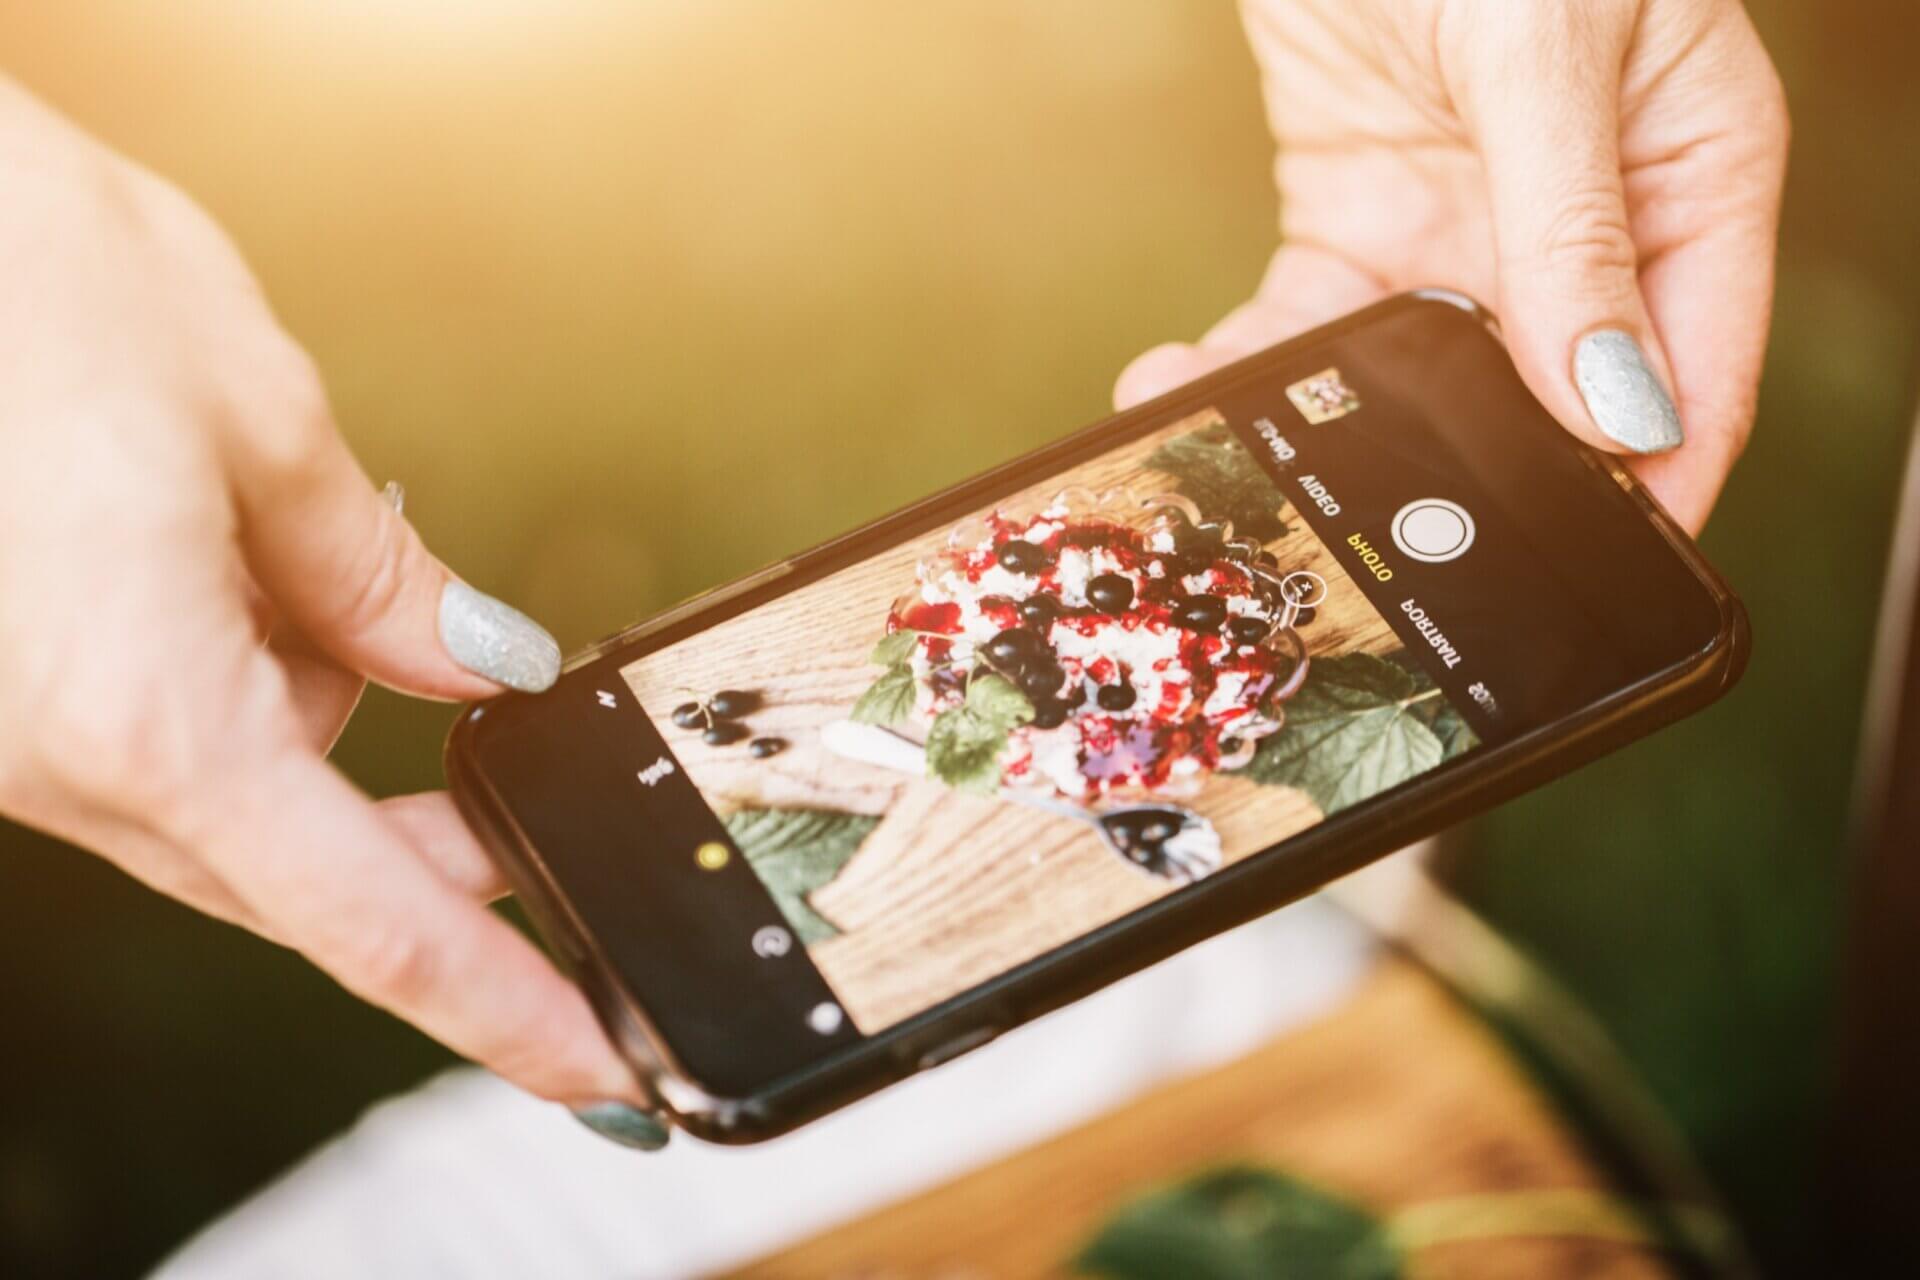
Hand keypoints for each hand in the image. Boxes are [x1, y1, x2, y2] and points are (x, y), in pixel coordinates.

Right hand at [0, 80, 647, 1111]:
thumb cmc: (19, 276)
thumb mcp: (258, 422)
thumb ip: (380, 579)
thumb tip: (477, 663)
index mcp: (146, 715)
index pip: (365, 921)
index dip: (497, 1007)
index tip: (592, 1070)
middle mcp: (61, 755)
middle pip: (301, 868)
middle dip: (425, 844)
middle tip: (525, 802)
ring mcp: (15, 731)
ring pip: (232, 791)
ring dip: (320, 715)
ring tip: (326, 563)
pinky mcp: (1, 684)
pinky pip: (161, 729)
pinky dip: (240, 674)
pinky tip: (250, 566)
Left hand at [1116, 0, 1788, 533]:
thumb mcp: (1549, 49)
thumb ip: (1574, 229)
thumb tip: (1611, 409)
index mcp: (1693, 179)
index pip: (1696, 375)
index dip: (1654, 489)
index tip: (1597, 575)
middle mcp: (1585, 223)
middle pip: (1550, 401)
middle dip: (1475, 483)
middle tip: (1390, 553)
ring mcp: (1468, 227)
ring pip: (1417, 379)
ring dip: (1341, 436)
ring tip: (1257, 476)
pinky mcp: (1362, 216)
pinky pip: (1316, 319)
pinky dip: (1257, 360)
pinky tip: (1190, 384)